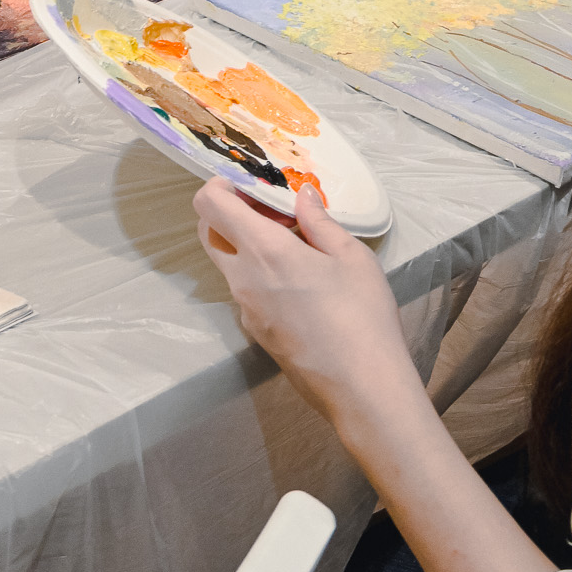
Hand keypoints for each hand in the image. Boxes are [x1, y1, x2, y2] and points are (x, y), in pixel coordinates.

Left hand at [194, 177, 417, 429]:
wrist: (362, 389)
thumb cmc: (362, 316)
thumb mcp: (350, 256)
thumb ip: (319, 221)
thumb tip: (302, 195)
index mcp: (263, 251)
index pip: (210, 204)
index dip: (222, 184)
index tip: (254, 183)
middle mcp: (243, 279)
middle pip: (210, 232)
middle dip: (233, 212)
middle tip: (278, 211)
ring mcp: (245, 310)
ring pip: (229, 262)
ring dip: (249, 243)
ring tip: (299, 245)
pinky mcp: (256, 333)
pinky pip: (245, 290)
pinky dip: (260, 272)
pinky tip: (302, 281)